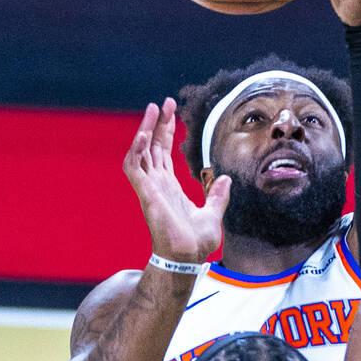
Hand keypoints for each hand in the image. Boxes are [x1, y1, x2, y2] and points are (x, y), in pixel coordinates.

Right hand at [123, 99, 229, 263]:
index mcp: (169, 186)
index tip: (171, 111)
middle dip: (156, 123)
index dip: (166, 131)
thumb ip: (217, 196)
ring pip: (140, 152)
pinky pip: (134, 168)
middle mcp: (157, 184)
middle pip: (152, 146)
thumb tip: (225, 178)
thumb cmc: (196, 243)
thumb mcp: (213, 214)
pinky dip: (136, 150)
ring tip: (152, 109)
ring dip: (144, 130)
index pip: (163, 152)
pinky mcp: (145, 194)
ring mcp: (149, 188)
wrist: (188, 258)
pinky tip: (144, 135)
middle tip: (164, 102)